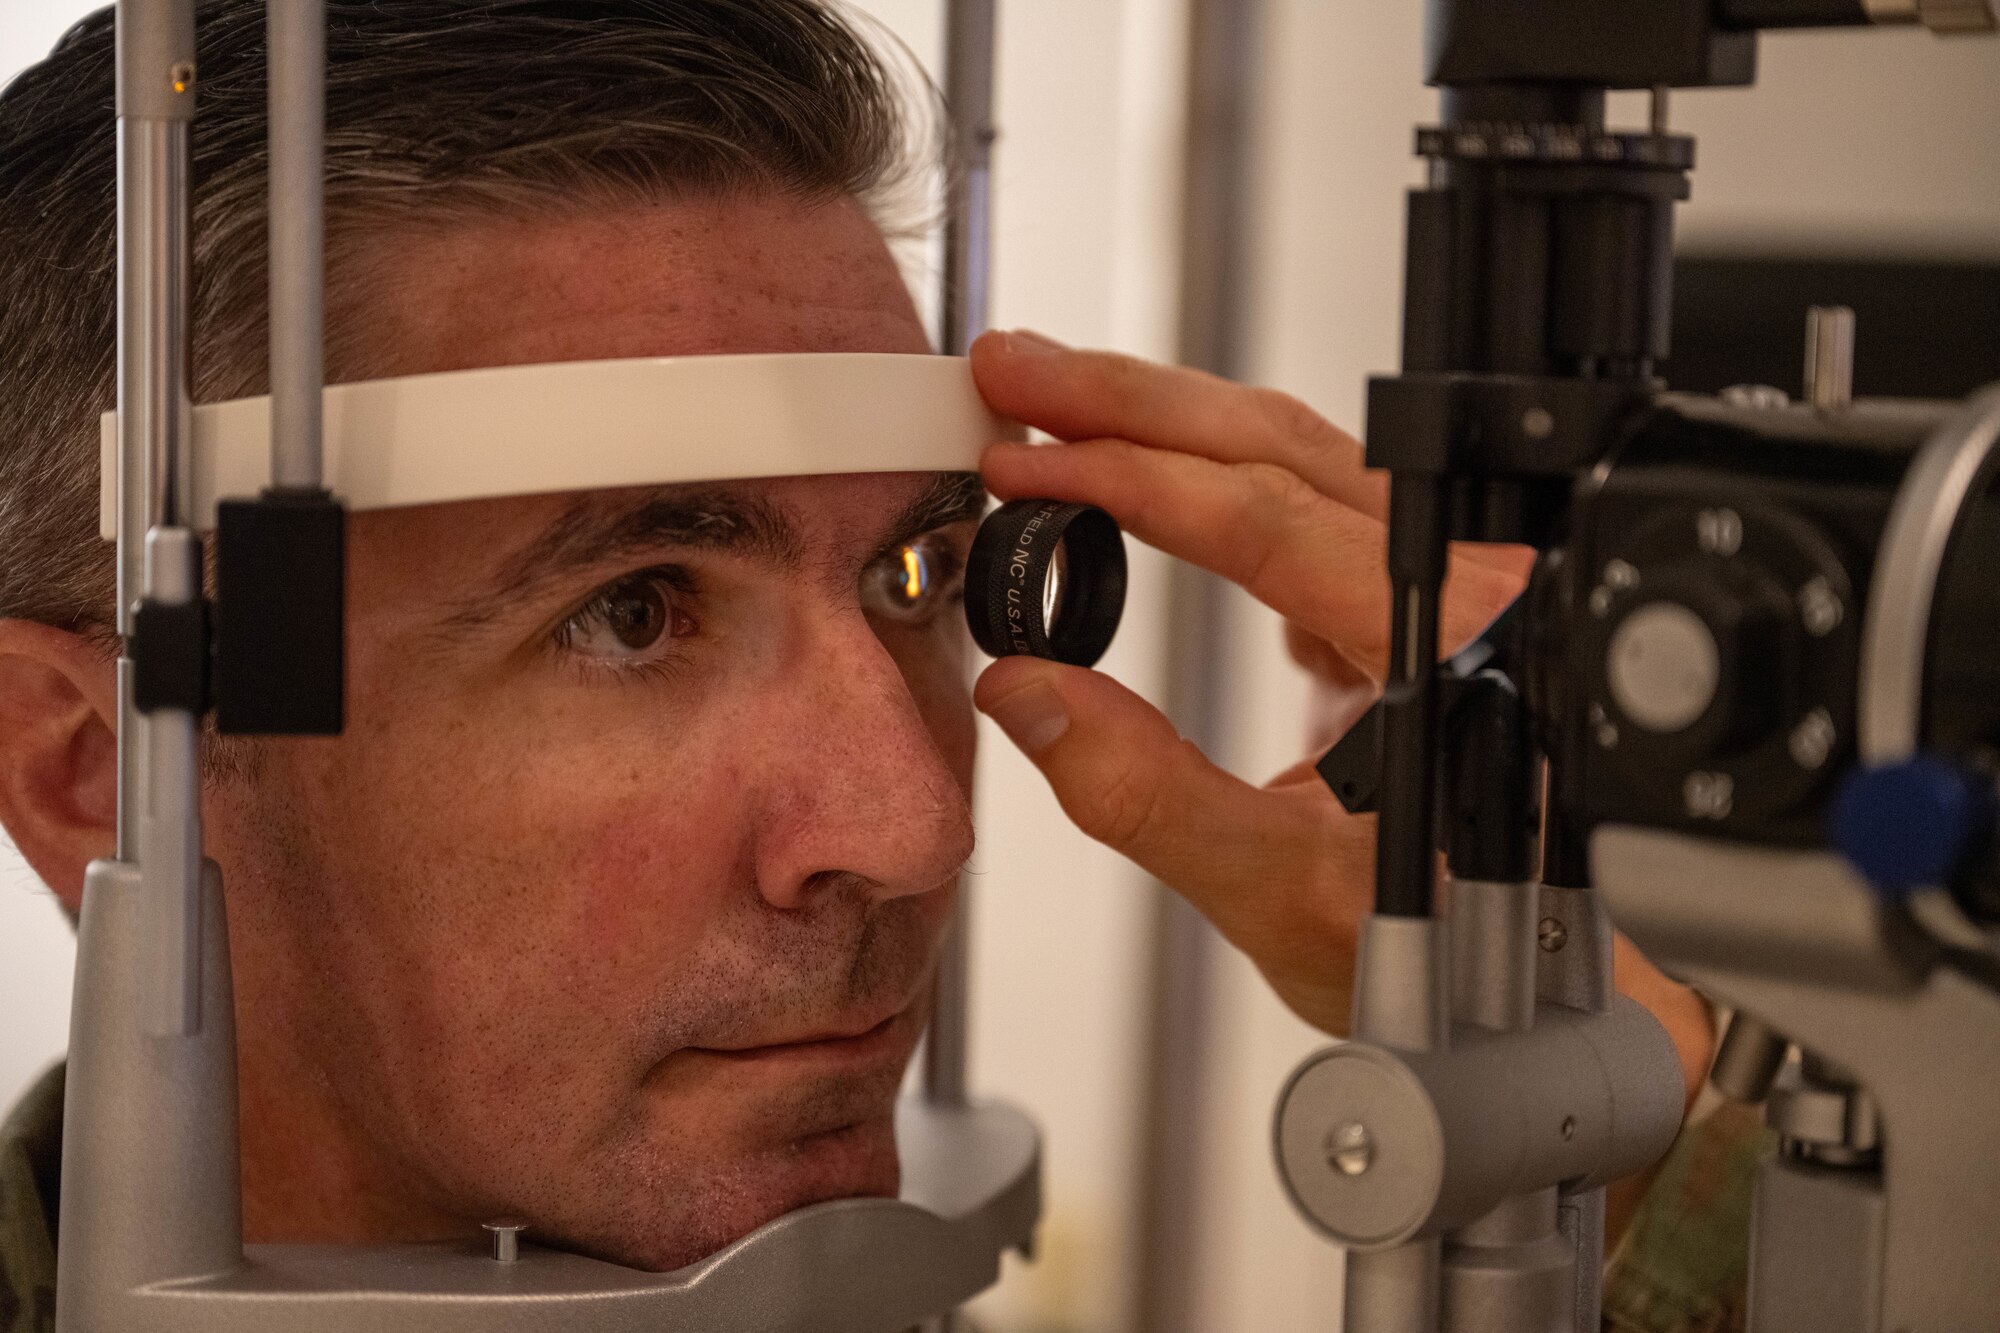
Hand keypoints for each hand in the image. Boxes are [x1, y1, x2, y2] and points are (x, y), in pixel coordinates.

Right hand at [968, 330, 1712, 1103]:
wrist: (1555, 983)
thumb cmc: (1463, 951)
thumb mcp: (1288, 899)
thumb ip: (1149, 798)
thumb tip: (1032, 699)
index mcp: (1446, 645)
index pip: (1262, 520)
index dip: (1128, 479)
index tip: (1028, 461)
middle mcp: (1460, 588)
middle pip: (1276, 445)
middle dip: (1129, 398)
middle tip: (1015, 372)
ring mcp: (1444, 584)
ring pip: (1297, 453)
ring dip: (1166, 418)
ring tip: (1058, 403)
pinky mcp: (1416, 600)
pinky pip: (1311, 496)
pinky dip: (1212, 471)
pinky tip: (1144, 477)